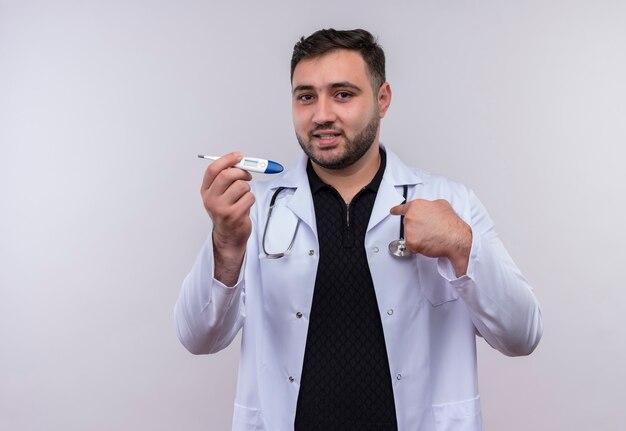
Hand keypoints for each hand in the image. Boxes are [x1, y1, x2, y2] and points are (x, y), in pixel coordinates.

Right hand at [201, 152, 254, 284]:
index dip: (227, 159)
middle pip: (227, 175)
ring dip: (248, 189)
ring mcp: (222, 208)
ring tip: (243, 197)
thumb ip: (227, 178)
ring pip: (242, 186)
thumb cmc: (227, 212)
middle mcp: (211, 199)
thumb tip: (241, 161)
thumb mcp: (221, 194)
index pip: (213, 169)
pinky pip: (249, 198)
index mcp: (206, 191)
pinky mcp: (234, 215)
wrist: (229, 236)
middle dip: (241, 172)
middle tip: (247, 176)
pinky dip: (251, 200)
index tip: (239, 156)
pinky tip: (245, 207)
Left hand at [390, 199, 471, 276]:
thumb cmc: (451, 225)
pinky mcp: (411, 241)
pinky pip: (411, 247)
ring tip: (431, 236)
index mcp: (417, 206)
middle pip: (408, 225)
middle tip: (429, 231)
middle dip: (417, 229)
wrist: (457, 239)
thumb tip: (429, 208)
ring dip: (418, 238)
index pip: (402, 208)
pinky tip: (429, 243)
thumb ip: (430, 205)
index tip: (393, 211)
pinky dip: (419, 248)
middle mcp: (411, 216)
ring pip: (410, 236)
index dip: (397, 210)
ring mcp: (410, 229)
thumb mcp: (442, 205)